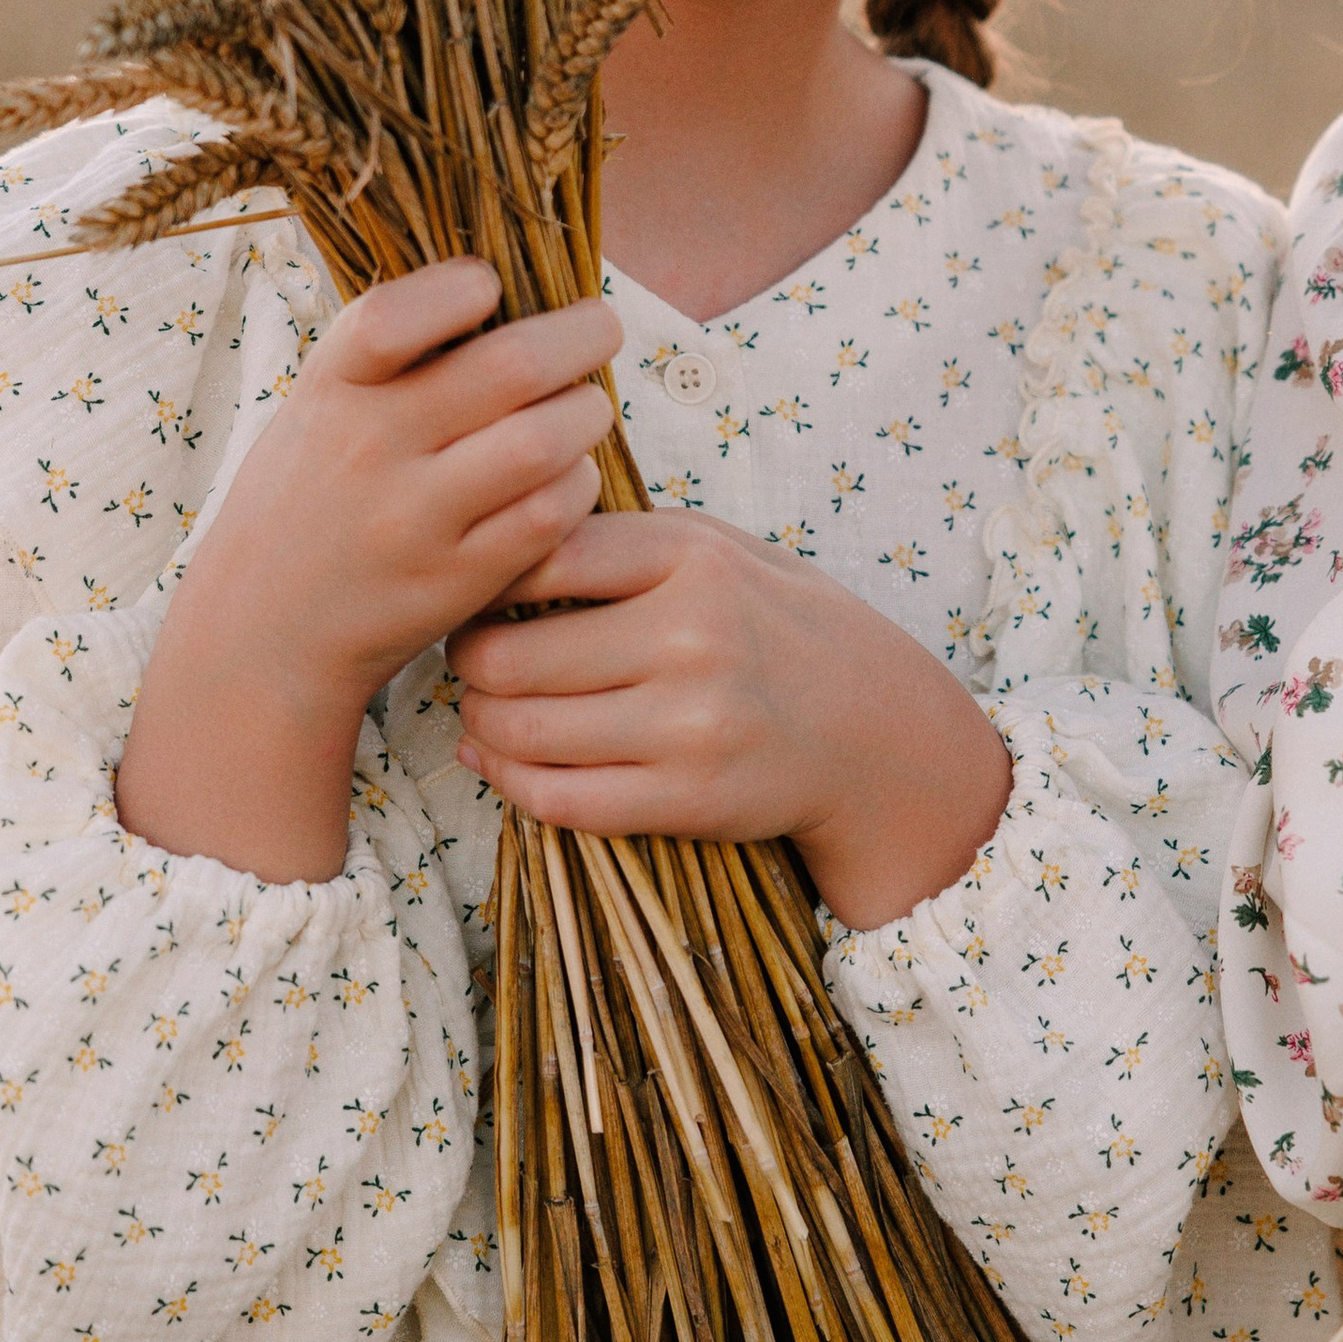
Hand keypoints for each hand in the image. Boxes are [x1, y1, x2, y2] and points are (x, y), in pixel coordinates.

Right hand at [118, 264, 623, 881]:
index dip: (459, 288)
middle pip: (510, 368)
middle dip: (581, 335)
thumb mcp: (315, 414)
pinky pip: (550, 514)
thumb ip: (390, 361)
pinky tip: (566, 477)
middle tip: (599, 331)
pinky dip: (577, 484)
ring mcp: (412, 520)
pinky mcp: (454, 581)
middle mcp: (366, 448)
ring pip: (545, 440)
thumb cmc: (306, 504)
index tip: (491, 286)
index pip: (392, 317)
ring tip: (584, 409)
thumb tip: (505, 291)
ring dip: (586, 413)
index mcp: (328, 390)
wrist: (259, 638)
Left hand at [447, 510, 1011, 929]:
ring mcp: (692, 725)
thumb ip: (620, 542)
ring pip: (521, 731)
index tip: (478, 595)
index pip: (540, 558)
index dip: (485, 581)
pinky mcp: (689, 799)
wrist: (876, 728)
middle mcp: (693, 637)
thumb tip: (496, 548)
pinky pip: (557, 798)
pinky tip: (502, 760)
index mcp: (695, 558)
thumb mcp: (720, 551)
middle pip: (508, 656)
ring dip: (480, 724)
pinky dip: (509, 780)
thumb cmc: (777, 626)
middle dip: (466, 663)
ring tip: (483, 711)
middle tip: (467, 661)